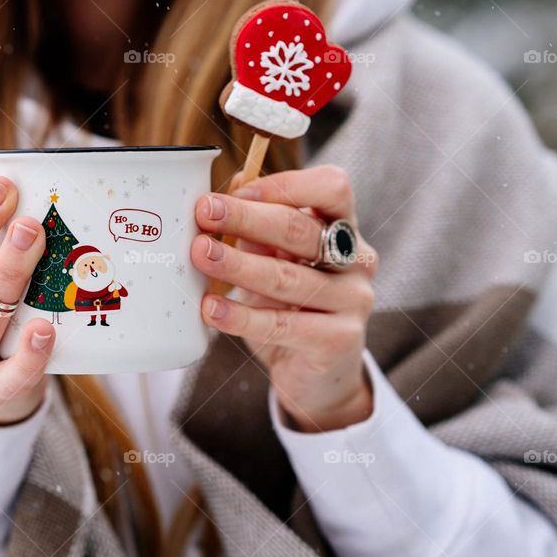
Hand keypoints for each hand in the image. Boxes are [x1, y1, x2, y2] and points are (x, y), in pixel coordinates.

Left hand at [191, 165, 376, 432]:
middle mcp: (356, 261)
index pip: (332, 188)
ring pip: (288, 277)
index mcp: (344, 230)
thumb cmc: (292, 307)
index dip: (285, 184)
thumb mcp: (275, 261)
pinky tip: (211, 308)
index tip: (236, 190)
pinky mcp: (338, 340)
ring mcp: (352, 301)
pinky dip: (241, 315)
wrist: (317, 375)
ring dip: (238, 264)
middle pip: (302, 229)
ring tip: (200, 255)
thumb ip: (259, 228)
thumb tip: (235, 181)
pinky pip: (282, 324)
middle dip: (247, 218)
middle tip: (204, 213)